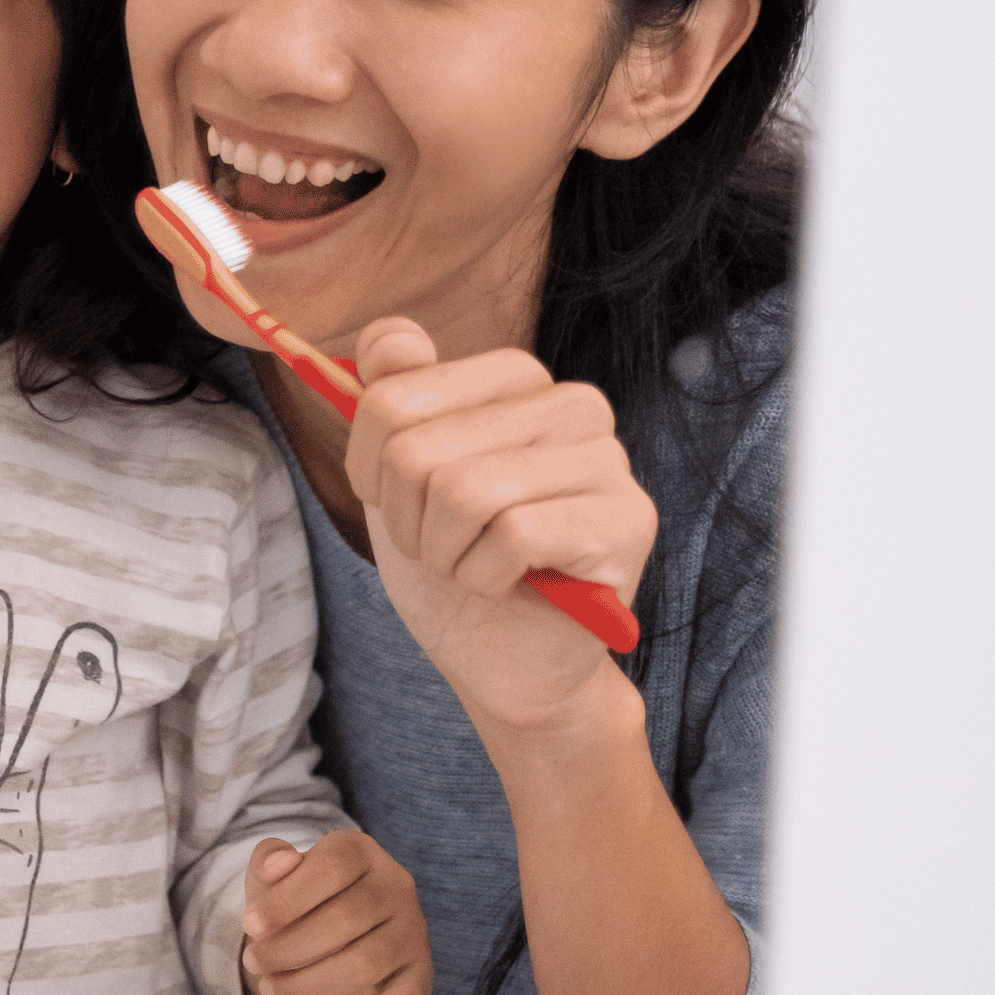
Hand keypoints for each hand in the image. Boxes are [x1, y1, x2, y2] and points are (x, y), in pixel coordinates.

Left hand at [237, 831, 430, 994]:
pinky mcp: (420, 975)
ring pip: (366, 965)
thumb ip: (268, 863)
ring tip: (271, 989)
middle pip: (346, 919)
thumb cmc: (292, 901)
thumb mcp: (271, 877)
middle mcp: (397, 888)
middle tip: (253, 963)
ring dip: (308, 984)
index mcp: (362, 852)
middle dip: (288, 948)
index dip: (287, 898)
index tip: (249, 925)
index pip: (333, 867)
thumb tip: (280, 863)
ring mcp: (414, 933)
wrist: (323, 937)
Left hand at [345, 318, 657, 736]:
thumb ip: (393, 399)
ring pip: (463, 491)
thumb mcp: (398, 479)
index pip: (391, 396)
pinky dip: (483, 578)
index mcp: (514, 379)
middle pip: (417, 449)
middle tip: (445, 546)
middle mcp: (571, 403)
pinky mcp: (625, 519)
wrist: (506, 659)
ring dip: (445, 552)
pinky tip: (510, 585)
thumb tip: (391, 335)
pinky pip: (511, 536)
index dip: (369, 467)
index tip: (399, 500)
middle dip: (408, 520)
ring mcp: (607, 458)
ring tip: (474, 564)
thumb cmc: (455, 561)